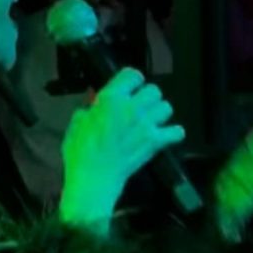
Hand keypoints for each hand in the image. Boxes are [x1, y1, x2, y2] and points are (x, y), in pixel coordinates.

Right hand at [60, 67, 184, 228]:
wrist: (93, 178)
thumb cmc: (79, 152)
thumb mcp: (76, 125)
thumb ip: (89, 110)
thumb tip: (96, 104)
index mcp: (111, 99)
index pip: (132, 74)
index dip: (132, 81)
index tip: (129, 89)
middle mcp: (132, 107)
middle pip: (153, 90)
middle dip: (147, 97)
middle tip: (139, 108)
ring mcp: (146, 124)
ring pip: (166, 107)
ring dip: (159, 113)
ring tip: (151, 122)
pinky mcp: (155, 142)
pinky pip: (176, 132)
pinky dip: (172, 134)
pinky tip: (164, 136)